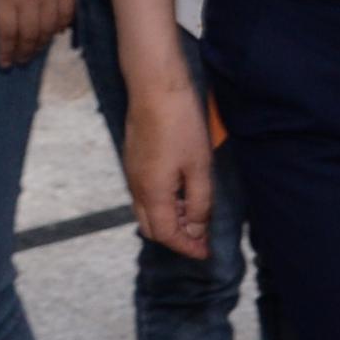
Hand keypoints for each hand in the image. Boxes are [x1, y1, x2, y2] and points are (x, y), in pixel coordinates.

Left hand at [0, 0, 76, 66]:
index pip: (6, 32)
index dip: (5, 51)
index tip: (4, 63)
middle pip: (28, 34)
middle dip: (23, 52)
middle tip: (20, 61)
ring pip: (48, 28)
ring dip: (42, 43)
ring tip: (36, 50)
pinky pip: (66, 13)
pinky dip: (61, 26)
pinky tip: (55, 32)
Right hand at [121, 67, 216, 258]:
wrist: (155, 87)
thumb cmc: (181, 124)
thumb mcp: (199, 167)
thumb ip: (198, 203)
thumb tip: (196, 230)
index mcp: (153, 194)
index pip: (167, 235)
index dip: (187, 247)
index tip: (206, 253)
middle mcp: (137, 188)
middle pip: (152, 228)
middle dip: (176, 238)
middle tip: (201, 238)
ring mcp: (133, 173)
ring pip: (147, 211)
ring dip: (170, 219)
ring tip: (196, 213)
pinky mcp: (134, 160)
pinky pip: (145, 194)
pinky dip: (163, 203)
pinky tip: (182, 191)